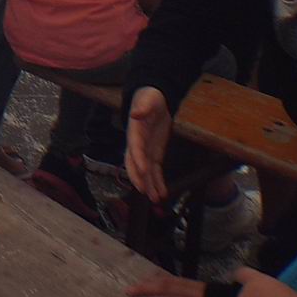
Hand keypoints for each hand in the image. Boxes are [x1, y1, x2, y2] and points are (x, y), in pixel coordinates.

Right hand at [125, 86, 172, 202]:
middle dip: (140, 178)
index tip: (144, 170)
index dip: (138, 159)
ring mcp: (145, 150)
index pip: (135, 146)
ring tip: (156, 199)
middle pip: (135, 163)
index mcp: (134, 130)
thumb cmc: (149, 97)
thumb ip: (143, 105)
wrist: (154, 100)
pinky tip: (162, 193)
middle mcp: (137, 143)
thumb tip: (136, 112)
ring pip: (146, 171)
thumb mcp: (148, 97)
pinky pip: (155, 170)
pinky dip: (158, 182)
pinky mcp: (154, 154)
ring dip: (149, 185)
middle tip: (145, 191)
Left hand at [126, 272, 205, 296]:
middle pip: (165, 288)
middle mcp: (193, 293)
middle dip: (145, 288)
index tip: (137, 282)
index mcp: (193, 285)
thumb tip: (170, 290)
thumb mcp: (206, 292)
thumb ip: (189, 291)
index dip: (151, 281)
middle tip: (128, 291)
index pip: (168, 280)